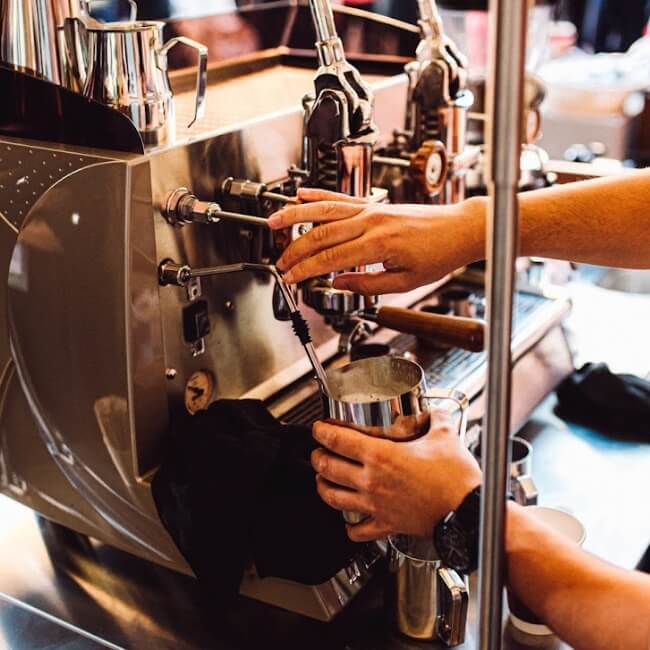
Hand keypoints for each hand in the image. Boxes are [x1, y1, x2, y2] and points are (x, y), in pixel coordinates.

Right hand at [268, 188, 485, 294]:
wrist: (458, 230)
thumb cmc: (437, 255)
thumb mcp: (404, 282)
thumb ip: (367, 284)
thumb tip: (338, 283)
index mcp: (378, 243)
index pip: (330, 257)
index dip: (306, 269)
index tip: (291, 278)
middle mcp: (371, 221)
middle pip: (321, 233)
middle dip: (296, 249)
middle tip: (279, 262)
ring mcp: (371, 209)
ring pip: (325, 210)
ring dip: (296, 214)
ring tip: (274, 221)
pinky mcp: (374, 204)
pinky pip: (341, 198)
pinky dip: (319, 195)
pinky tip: (302, 195)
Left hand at [311, 411, 481, 541]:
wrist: (469, 512)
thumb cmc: (457, 479)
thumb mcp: (445, 435)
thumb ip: (434, 417)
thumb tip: (431, 412)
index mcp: (382, 455)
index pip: (338, 440)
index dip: (322, 432)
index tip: (318, 428)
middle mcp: (372, 481)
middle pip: (328, 468)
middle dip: (317, 456)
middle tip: (317, 451)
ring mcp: (376, 505)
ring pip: (334, 498)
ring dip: (322, 486)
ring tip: (321, 479)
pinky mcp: (386, 525)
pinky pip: (357, 530)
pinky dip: (348, 526)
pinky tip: (348, 521)